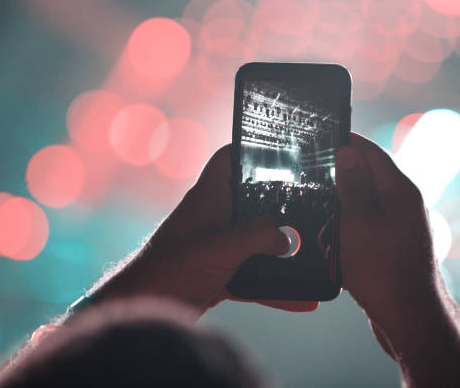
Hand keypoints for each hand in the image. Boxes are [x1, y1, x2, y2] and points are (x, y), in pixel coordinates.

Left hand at [93, 145, 318, 315]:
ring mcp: (215, 245)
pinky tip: (302, 300)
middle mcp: (212, 216)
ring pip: (255, 241)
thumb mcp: (223, 246)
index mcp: (209, 197)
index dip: (250, 149)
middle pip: (251, 202)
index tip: (281, 152)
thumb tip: (288, 239)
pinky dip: (274, 285)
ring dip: (281, 251)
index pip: (228, 159)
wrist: (144, 309)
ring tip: (314, 256)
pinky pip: (253, 274)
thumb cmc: (171, 269)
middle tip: (312, 206)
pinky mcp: (217, 272)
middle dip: (280, 206)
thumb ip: (258, 236)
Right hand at [335, 133, 437, 346]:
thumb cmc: (382, 270)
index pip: (371, 153)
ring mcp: (401, 227)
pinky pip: (367, 227)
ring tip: (320, 212)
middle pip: (367, 178)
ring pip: (365, 205)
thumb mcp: (356, 223)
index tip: (324, 135)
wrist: (408, 317)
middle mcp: (404, 205)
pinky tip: (334, 240)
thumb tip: (348, 152)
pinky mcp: (394, 247)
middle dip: (341, 178)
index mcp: (399, 192)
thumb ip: (351, 186)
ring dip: (343, 208)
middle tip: (313, 177)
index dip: (347, 142)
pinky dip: (350, 229)